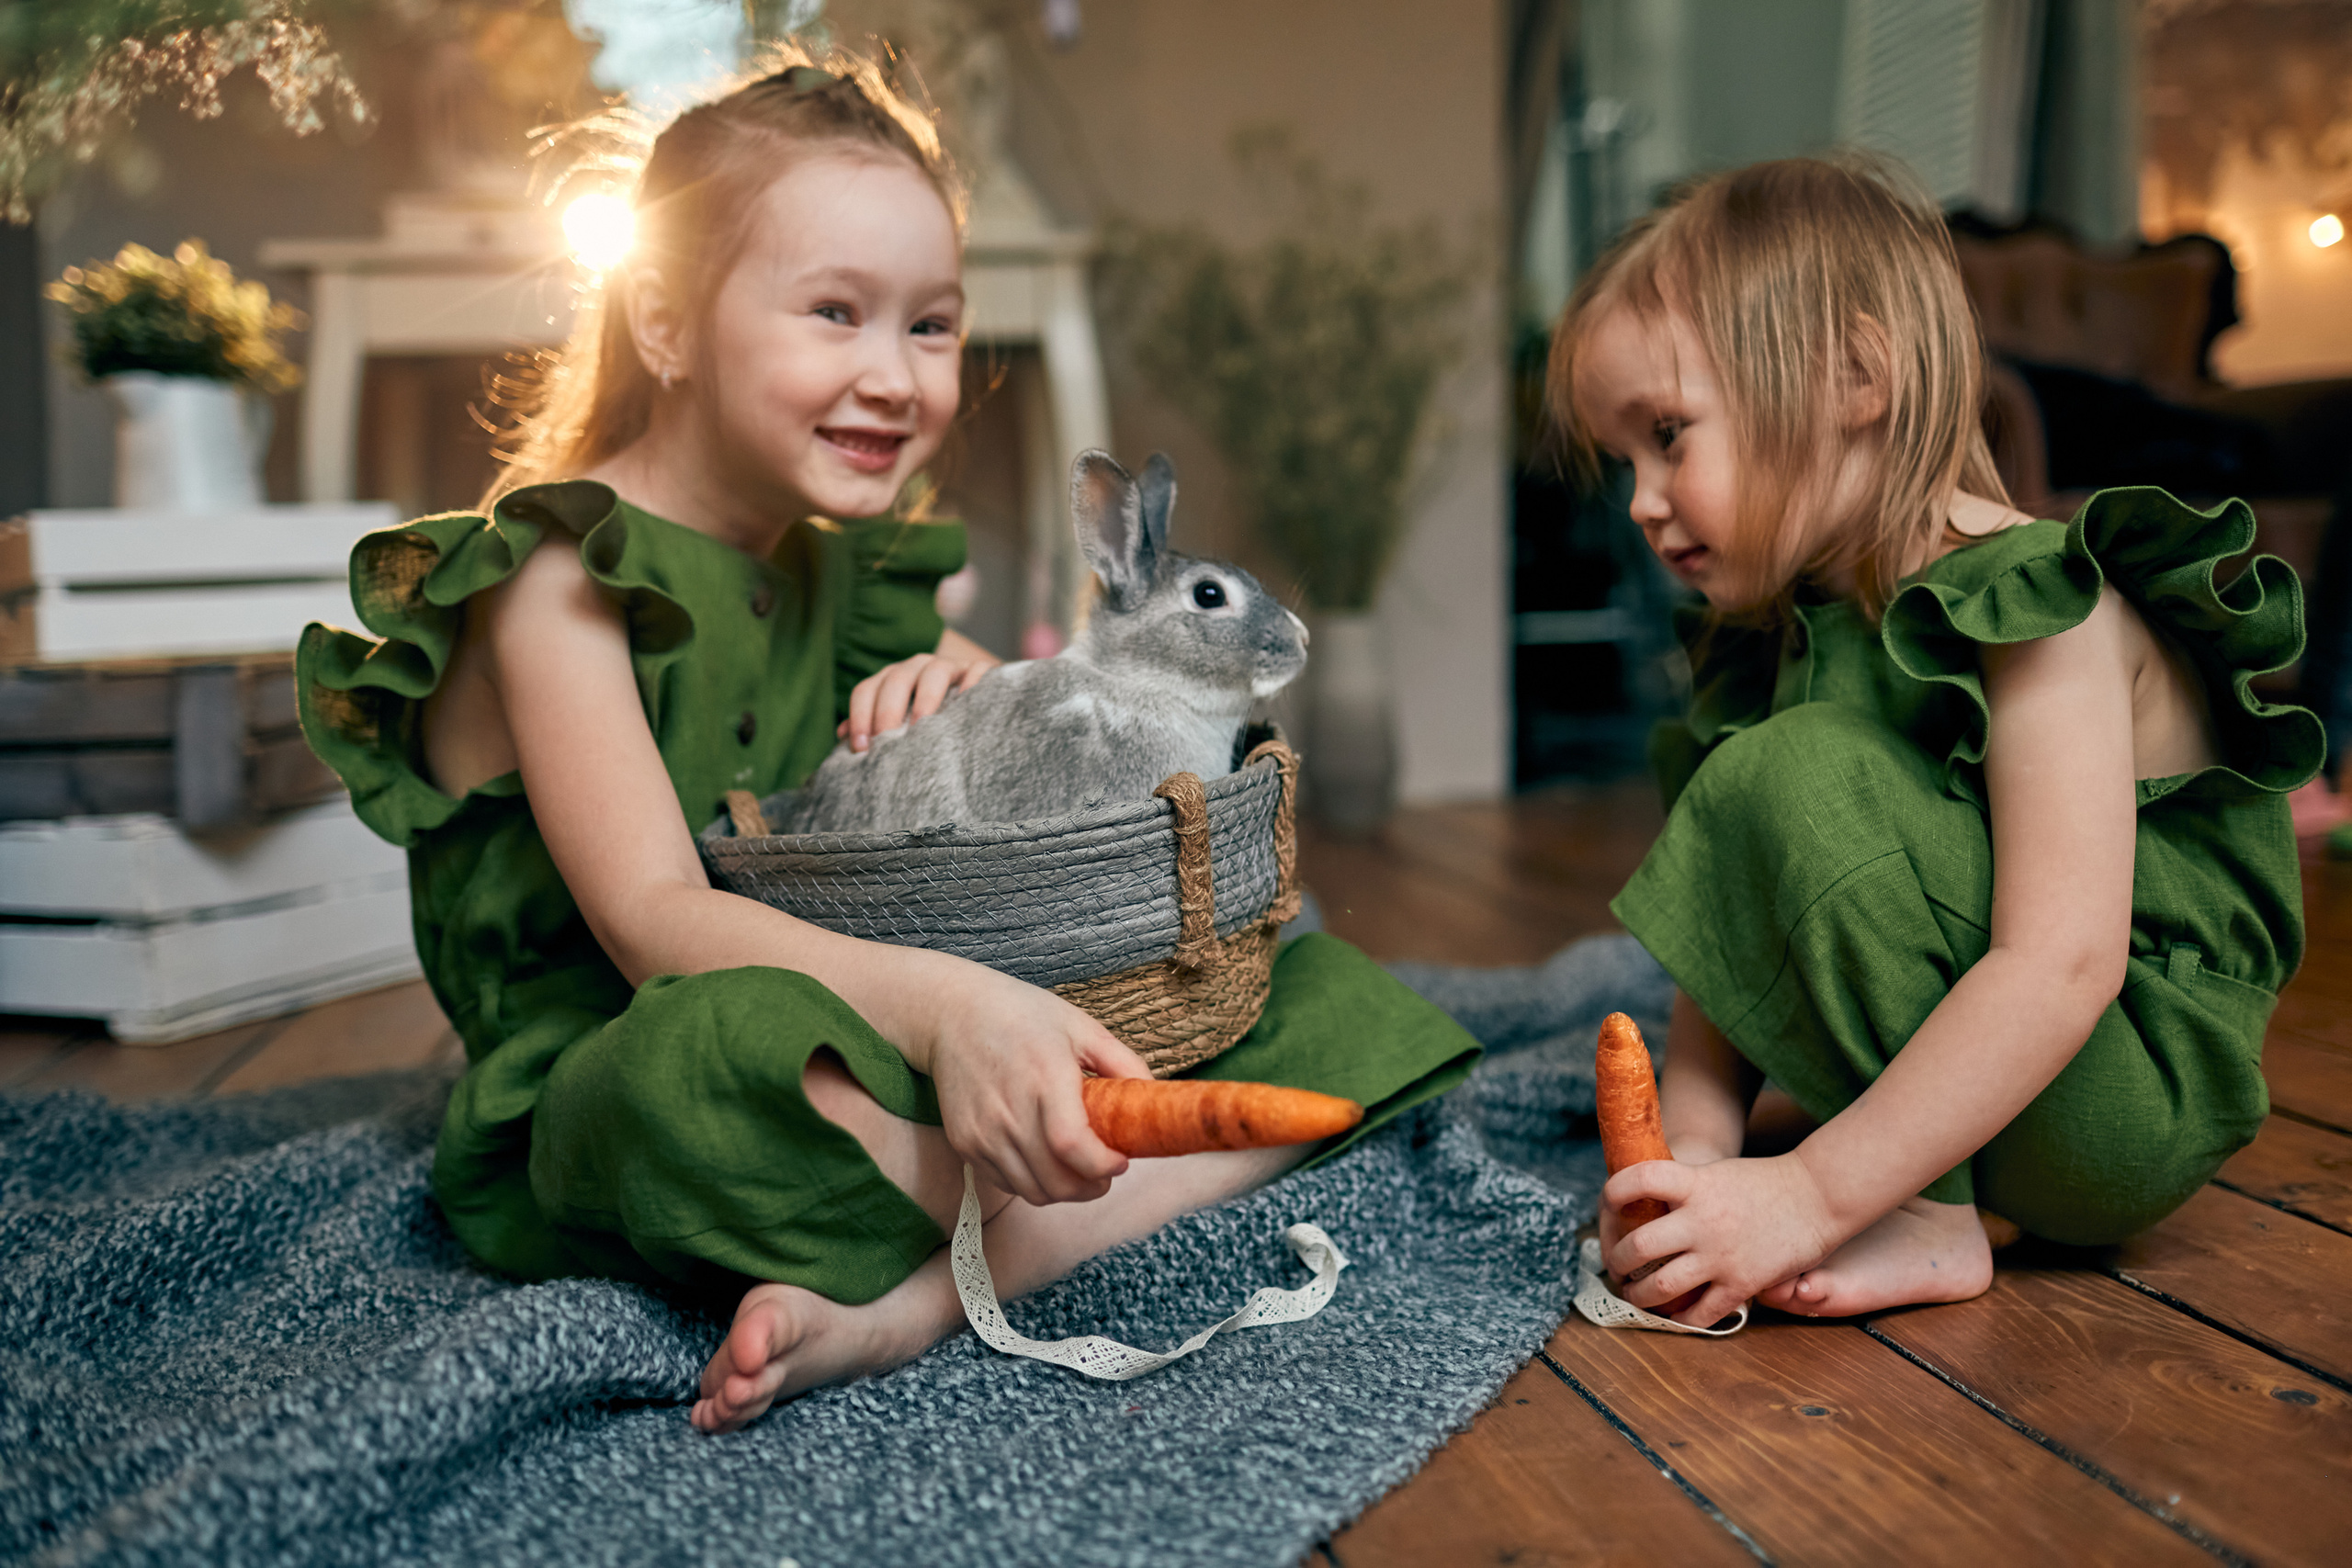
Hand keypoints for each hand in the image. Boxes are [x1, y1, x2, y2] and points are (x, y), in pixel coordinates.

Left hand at [838, 632, 1000, 752]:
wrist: (976, 703)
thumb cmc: (929, 719)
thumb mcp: (899, 720)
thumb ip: (872, 725)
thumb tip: (842, 733)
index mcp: (892, 678)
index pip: (866, 690)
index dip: (859, 717)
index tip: (861, 749)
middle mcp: (917, 667)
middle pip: (896, 680)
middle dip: (887, 711)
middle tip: (886, 742)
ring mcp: (951, 666)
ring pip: (935, 671)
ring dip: (925, 697)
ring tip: (921, 725)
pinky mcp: (981, 670)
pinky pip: (977, 671)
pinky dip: (972, 683)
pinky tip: (966, 704)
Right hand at [922, 962, 1151, 1205]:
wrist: (951, 1013)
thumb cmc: (1021, 1015)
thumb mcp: (1079, 1026)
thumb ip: (1122, 1062)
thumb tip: (1153, 1096)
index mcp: (1044, 1078)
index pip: (1073, 1147)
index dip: (1103, 1166)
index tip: (1122, 1161)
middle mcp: (1009, 1112)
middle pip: (1056, 1182)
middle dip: (1091, 1187)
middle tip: (1106, 1172)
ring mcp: (983, 1132)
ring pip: (1032, 1191)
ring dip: (1064, 1191)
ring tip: (1078, 1171)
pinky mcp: (964, 1143)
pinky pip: (1006, 1183)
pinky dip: (1032, 1183)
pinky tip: (1044, 1160)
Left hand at [1600, 1153, 1845, 1326]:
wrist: (1819, 1197)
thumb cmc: (1766, 1181)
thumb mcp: (1716, 1172)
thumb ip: (1683, 1189)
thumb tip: (1643, 1204)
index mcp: (1695, 1184)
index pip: (1637, 1179)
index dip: (1613, 1191)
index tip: (1607, 1203)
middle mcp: (1702, 1220)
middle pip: (1637, 1245)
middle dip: (1616, 1260)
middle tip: (1615, 1266)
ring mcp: (1721, 1255)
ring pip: (1659, 1286)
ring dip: (1637, 1294)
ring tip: (1634, 1293)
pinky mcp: (1741, 1283)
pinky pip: (1699, 1313)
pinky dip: (1679, 1319)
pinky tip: (1672, 1315)